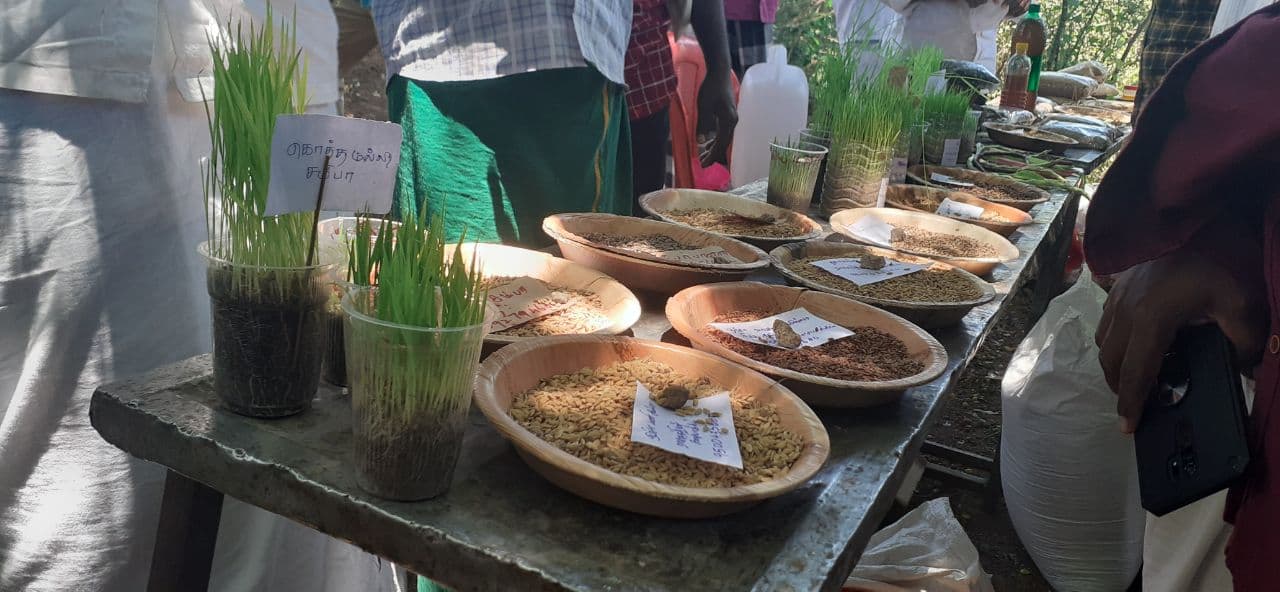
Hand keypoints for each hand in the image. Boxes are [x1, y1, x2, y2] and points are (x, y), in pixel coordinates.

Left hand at [697, 72, 737, 166]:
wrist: (719, 71)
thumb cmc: (711, 87)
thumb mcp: (704, 107)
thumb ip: (703, 125)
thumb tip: (701, 143)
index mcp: (729, 121)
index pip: (721, 144)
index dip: (712, 156)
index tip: (703, 165)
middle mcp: (733, 121)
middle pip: (724, 143)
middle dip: (713, 154)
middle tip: (702, 164)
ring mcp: (731, 117)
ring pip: (723, 138)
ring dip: (713, 147)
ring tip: (702, 155)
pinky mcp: (728, 114)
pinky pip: (722, 131)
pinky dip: (715, 139)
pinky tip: (708, 142)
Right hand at [1096, 249, 1266, 432]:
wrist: (1201, 212)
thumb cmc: (1221, 256)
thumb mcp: (1242, 304)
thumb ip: (1242, 344)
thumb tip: (1243, 370)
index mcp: (1151, 319)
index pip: (1136, 372)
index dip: (1132, 403)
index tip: (1128, 428)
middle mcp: (1125, 309)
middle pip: (1111, 360)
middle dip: (1120, 388)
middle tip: (1136, 406)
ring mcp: (1118, 293)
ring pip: (1104, 341)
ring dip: (1115, 364)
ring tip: (1136, 376)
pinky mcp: (1120, 281)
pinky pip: (1107, 320)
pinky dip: (1115, 340)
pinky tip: (1136, 341)